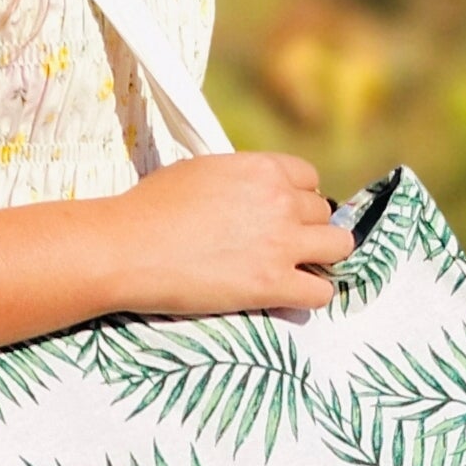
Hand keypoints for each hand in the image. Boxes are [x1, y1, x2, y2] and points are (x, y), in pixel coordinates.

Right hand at [104, 152, 353, 317]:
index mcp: (262, 169)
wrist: (127, 248)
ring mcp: (281, 243)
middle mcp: (280, 201)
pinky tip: (287, 295)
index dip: (297, 198)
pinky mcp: (272, 285)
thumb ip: (238, 179)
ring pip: (339, 248)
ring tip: (294, 270)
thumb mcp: (199, 171)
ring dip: (320, 259)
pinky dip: (309, 295)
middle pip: (324, 214)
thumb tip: (247, 191)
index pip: (310, 179)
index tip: (282, 214)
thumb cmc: (150, 208)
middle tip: (279, 246)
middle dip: (305, 229)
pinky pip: (321, 293)